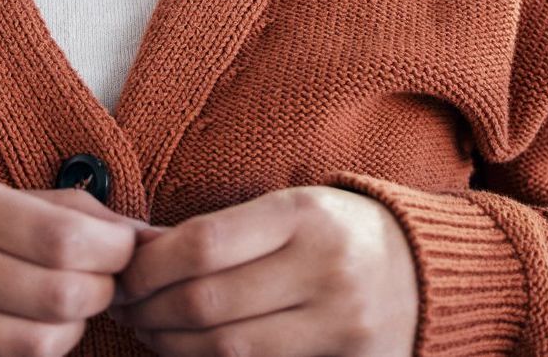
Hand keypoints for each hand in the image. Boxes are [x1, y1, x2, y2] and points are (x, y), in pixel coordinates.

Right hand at [0, 167, 150, 356]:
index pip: (62, 236)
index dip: (112, 250)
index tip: (123, 248)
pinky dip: (28, 354)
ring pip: (34, 344)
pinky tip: (27, 330)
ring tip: (66, 310)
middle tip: (101, 282)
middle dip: (100, 293)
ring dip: (71, 331)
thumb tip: (135, 230)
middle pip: (57, 294)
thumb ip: (54, 207)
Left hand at [106, 185, 419, 356]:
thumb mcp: (289, 206)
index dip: (150, 265)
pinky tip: (189, 352)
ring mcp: (339, 323)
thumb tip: (142, 250)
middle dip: (151, 309)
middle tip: (124, 305)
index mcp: (302, 214)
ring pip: (229, 349)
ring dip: (173, 345)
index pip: (203, 244)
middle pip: (209, 303)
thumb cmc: (337, 228)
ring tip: (148, 329)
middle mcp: (323, 268)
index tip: (123, 270)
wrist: (424, 268)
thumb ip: (223, 229)